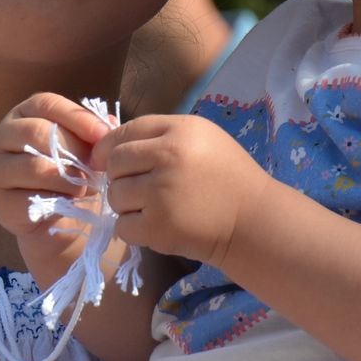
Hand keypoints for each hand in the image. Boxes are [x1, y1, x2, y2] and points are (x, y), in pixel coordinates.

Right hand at [0, 92, 110, 249]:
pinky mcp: (1, 203)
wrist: (58, 218)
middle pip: (38, 132)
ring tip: (87, 186)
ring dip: (70, 179)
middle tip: (98, 166)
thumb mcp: (85, 147)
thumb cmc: (73, 172)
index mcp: (24, 114)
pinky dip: (57, 201)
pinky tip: (70, 203)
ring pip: (36, 167)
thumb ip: (96, 133)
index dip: (78, 117)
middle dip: (75, 149)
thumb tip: (112, 125)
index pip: (47, 104)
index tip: (104, 135)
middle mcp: (4, 136)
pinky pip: (31, 198)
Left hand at [98, 114, 278, 266]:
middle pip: (116, 163)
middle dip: (120, 177)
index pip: (127, 131)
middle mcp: (170, 156)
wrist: (254, 221)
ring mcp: (162, 193)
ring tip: (152, 208)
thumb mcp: (203, 139)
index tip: (106, 160)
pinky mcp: (159, 227)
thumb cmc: (228, 177)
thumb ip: (161, 136)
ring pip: (115, 196)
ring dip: (126, 205)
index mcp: (181, 130)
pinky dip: (133, 230)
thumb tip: (109, 148)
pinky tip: (155, 226)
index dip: (109, 147)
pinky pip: (122, 226)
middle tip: (139, 189)